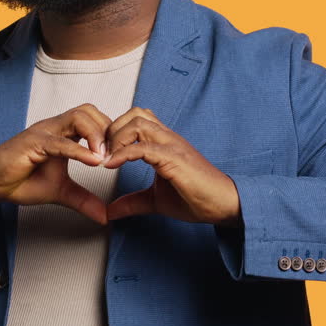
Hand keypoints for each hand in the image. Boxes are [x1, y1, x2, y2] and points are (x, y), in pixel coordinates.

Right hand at [0, 103, 111, 224]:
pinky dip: (79, 150)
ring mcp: (43, 132)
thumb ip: (83, 200)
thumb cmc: (21, 180)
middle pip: (89, 110)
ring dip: (97, 135)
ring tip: (106, 157)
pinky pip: (59, 142)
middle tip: (118, 153)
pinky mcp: (32, 142)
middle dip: (108, 129)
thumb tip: (105, 216)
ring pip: (77, 117)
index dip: (110, 133)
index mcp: (63, 132)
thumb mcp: (61, 192)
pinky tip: (94, 162)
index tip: (121, 154)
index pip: (94, 118)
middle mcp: (54, 126)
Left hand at [101, 107, 241, 224]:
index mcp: (164, 143)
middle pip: (134, 114)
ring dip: (116, 139)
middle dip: (111, 131)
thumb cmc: (197, 198)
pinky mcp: (174, 159)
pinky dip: (123, 154)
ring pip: (137, 123)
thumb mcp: (156, 201)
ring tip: (106, 160)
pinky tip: (111, 166)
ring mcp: (172, 146)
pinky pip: (143, 147)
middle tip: (101, 154)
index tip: (102, 153)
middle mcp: (168, 138)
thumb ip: (133, 202)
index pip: (136, 119)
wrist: (224, 205)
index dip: (115, 131)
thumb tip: (111, 211)